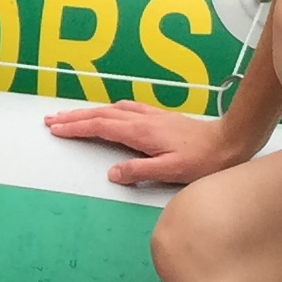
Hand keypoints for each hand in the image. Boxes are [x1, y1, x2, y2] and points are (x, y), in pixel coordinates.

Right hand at [44, 100, 259, 187]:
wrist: (230, 141)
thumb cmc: (204, 160)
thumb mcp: (171, 171)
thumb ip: (140, 171)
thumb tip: (112, 173)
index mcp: (141, 133)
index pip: (100, 128)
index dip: (76, 128)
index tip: (56, 128)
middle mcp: (142, 120)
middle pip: (100, 115)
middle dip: (74, 117)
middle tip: (51, 120)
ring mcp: (151, 117)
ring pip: (111, 111)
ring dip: (88, 112)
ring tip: (70, 116)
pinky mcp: (160, 118)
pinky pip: (127, 108)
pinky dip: (109, 109)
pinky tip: (109, 110)